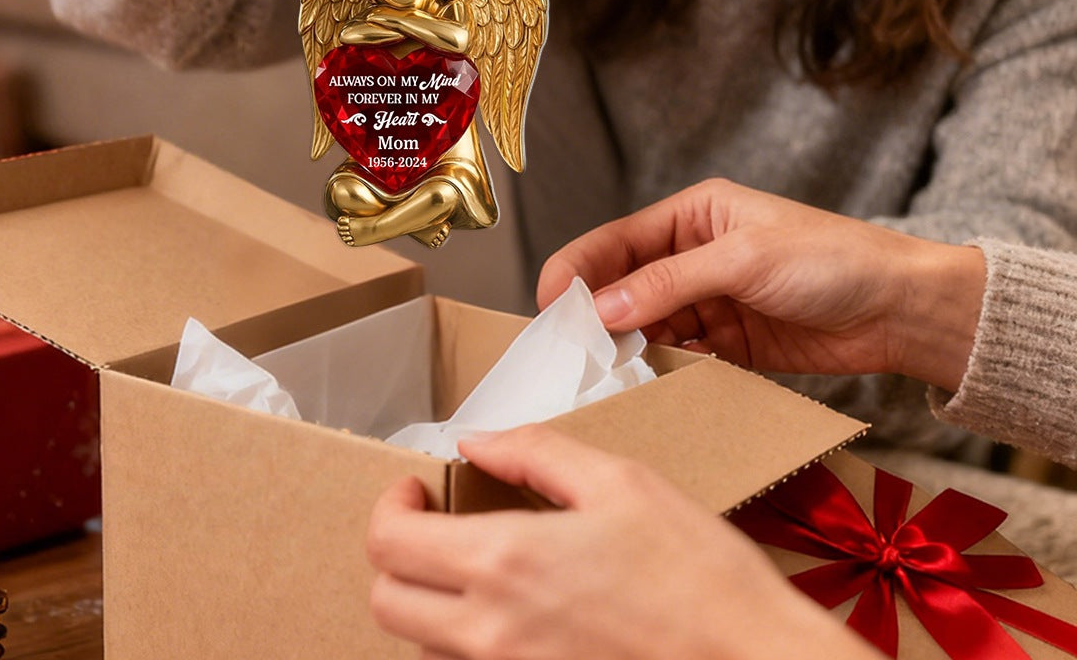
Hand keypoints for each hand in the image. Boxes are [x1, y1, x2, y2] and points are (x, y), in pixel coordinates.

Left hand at [367, 424, 877, 659]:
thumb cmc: (696, 572)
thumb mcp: (619, 480)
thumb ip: (534, 452)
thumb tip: (476, 441)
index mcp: (505, 561)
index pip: (388, 543)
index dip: (389, 507)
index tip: (416, 490)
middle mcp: (490, 632)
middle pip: (385, 601)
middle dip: (396, 555)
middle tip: (433, 525)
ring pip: (420, 645)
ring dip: (428, 601)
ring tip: (473, 567)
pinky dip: (464, 642)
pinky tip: (510, 613)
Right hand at [537, 178, 984, 391]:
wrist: (901, 311)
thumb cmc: (831, 260)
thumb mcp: (743, 260)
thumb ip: (669, 284)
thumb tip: (601, 308)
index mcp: (694, 215)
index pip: (619, 240)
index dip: (579, 268)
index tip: (547, 302)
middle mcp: (694, 255)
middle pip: (626, 284)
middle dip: (596, 313)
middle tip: (566, 348)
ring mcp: (710, 301)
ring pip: (648, 324)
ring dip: (627, 346)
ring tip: (602, 371)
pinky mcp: (729, 344)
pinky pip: (680, 355)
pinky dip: (661, 369)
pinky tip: (648, 383)